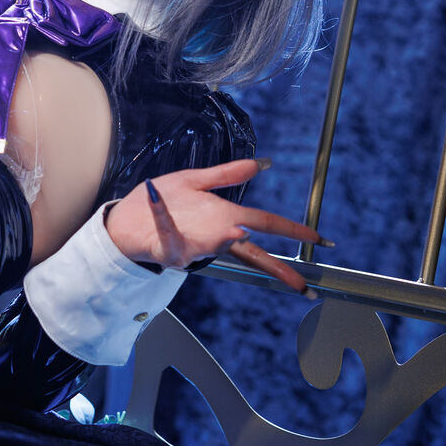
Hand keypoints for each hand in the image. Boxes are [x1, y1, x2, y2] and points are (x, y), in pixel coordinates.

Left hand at [104, 158, 327, 292]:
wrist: (128, 219)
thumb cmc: (165, 202)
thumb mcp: (197, 182)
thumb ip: (228, 174)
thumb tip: (262, 163)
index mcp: (224, 219)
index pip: (265, 225)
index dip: (292, 230)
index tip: (317, 239)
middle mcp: (214, 237)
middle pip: (250, 253)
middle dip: (275, 268)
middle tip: (299, 283)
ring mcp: (192, 246)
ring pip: (214, 246)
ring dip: (226, 238)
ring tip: (241, 230)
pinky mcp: (166, 247)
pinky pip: (167, 232)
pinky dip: (162, 215)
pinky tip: (155, 194)